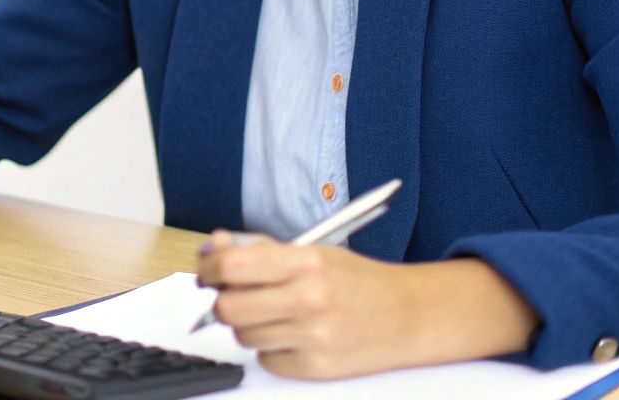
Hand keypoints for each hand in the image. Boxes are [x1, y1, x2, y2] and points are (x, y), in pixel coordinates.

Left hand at [194, 230, 539, 379]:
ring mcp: (312, 338)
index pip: (232, 266)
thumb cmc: (358, 280)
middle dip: (224, 301)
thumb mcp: (313, 250)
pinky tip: (294, 334)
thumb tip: (212, 252)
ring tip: (277, 312)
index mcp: (306, 262)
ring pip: (244, 336)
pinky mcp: (315, 368)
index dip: (209, 267)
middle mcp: (309, 300)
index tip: (209, 268)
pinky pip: (266, 359)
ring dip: (250, 325)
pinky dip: (272, 348)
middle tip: (235, 294)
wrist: (409, 316)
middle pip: (228, 308)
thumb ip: (260, 251)